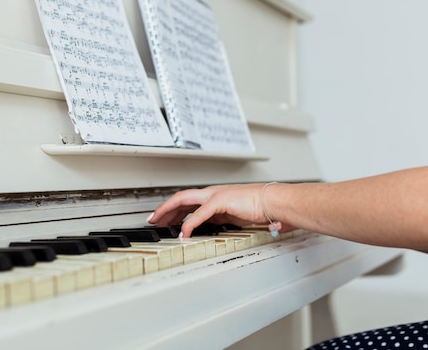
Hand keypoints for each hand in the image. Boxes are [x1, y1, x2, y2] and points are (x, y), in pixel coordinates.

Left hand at [147, 183, 280, 236]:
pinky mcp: (220, 201)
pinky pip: (199, 214)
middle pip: (180, 198)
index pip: (188, 200)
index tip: (162, 218)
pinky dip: (188, 224)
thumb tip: (212, 227)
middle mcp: (212, 193)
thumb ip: (222, 219)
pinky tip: (182, 233)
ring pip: (183, 200)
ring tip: (158, 223)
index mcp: (215, 196)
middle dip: (164, 209)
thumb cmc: (262, 209)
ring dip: (168, 212)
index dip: (173, 209)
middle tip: (152, 220)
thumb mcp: (235, 216)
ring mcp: (215, 195)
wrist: (275, 202)